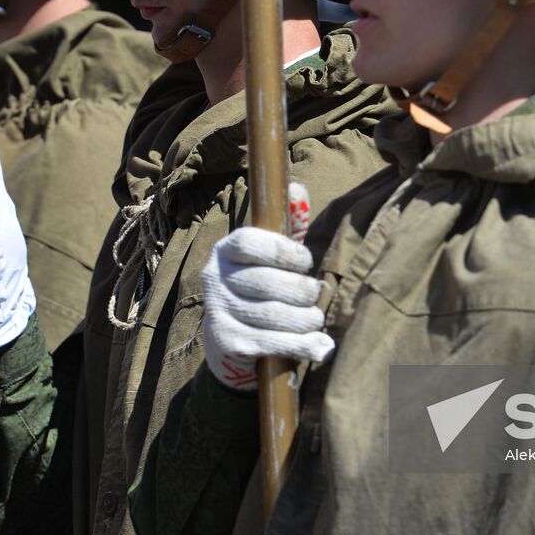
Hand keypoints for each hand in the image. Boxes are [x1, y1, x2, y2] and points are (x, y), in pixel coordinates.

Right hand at [201, 183, 332, 391]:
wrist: (229, 345)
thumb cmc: (260, 290)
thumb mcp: (271, 258)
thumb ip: (287, 226)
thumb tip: (297, 187)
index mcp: (225, 251)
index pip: (251, 243)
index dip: (286, 252)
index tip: (306, 263)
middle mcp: (214, 279)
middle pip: (267, 282)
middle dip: (302, 291)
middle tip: (315, 294)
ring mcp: (218, 313)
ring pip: (274, 315)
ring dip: (306, 319)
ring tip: (315, 319)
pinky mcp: (227, 343)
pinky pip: (273, 343)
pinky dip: (303, 345)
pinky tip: (320, 346)